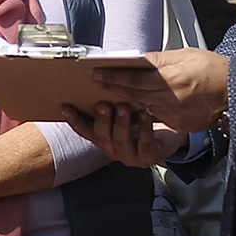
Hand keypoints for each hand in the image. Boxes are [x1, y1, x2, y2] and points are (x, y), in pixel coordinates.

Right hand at [62, 102, 185, 167]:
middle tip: (103, 105)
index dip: (74, 120)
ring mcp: (129, 156)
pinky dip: (144, 130)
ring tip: (124, 108)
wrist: (169, 137)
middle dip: (101, 120)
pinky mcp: (147, 158)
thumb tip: (101, 77)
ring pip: (121, 141)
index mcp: (104, 137)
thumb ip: (111, 101)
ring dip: (121, 123)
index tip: (66, 107)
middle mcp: (113, 148)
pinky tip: (145, 116)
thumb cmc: (143, 120)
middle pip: (101, 136)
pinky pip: (144, 145)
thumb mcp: (124, 110)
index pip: (84, 130)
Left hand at [93, 48, 229, 132]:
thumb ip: (160, 59)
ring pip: (142, 107)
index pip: (135, 79)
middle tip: (96, 82)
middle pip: (134, 94)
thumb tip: (138, 60)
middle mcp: (172, 99)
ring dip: (125, 101)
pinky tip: (132, 105)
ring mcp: (175, 114)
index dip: (114, 77)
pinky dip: (143, 110)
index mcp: (173, 78)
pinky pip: (156, 116)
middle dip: (114, 88)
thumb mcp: (186, 55)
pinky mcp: (180, 125)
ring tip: (109, 93)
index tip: (98, 74)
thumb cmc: (213, 69)